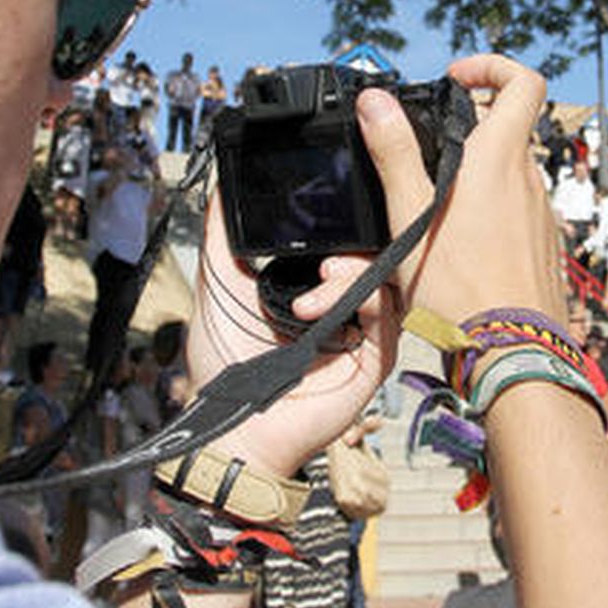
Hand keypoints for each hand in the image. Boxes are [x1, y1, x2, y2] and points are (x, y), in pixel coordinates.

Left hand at [185, 189, 402, 477]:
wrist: (227, 425)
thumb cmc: (223, 366)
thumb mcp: (219, 284)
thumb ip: (222, 234)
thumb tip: (221, 182)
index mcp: (319, 290)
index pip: (348, 243)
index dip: (343, 222)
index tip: (320, 206)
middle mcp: (347, 310)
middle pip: (375, 256)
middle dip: (357, 240)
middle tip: (322, 249)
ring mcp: (364, 336)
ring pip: (385, 281)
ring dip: (354, 270)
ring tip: (320, 276)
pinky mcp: (375, 362)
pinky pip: (387, 317)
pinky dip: (361, 298)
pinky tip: (323, 306)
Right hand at [358, 55, 563, 324]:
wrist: (515, 353)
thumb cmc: (460, 289)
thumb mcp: (410, 217)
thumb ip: (393, 153)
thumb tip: (376, 100)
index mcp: (499, 159)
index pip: (523, 82)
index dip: (491, 67)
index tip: (455, 79)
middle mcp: (528, 179)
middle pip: (505, 132)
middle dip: (463, 135)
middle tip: (423, 155)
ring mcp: (541, 214)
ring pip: (506, 177)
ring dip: (471, 181)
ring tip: (431, 215)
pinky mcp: (543, 246)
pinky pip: (515, 215)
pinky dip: (487, 217)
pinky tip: (458, 250)